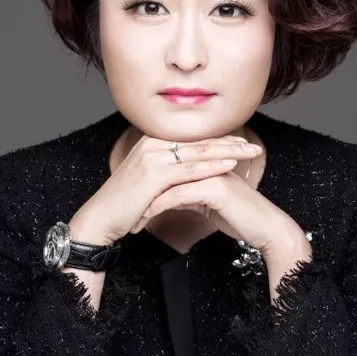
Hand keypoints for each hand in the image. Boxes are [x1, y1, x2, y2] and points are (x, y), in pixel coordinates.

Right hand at [67, 132, 260, 246]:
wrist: (102, 217)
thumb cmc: (127, 203)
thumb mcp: (149, 179)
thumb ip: (168, 169)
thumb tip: (191, 169)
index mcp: (152, 141)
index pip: (193, 137)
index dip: (219, 139)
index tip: (242, 142)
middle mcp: (152, 143)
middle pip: (199, 141)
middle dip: (230, 142)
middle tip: (254, 145)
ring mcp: (152, 157)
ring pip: (198, 152)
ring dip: (228, 152)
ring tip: (250, 153)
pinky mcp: (154, 175)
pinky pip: (189, 170)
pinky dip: (212, 166)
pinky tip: (230, 165)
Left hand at [130, 163, 311, 263]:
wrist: (266, 229)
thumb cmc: (241, 217)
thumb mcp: (209, 202)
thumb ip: (190, 192)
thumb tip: (169, 195)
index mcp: (205, 162)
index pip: (169, 166)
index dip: (149, 184)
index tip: (132, 202)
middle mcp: (207, 162)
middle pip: (165, 171)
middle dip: (142, 192)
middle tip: (125, 209)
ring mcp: (211, 171)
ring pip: (168, 181)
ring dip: (146, 201)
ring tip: (131, 218)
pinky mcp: (214, 187)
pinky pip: (178, 195)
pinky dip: (159, 207)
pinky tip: (146, 219)